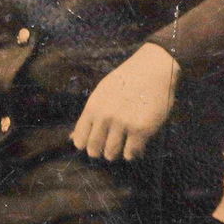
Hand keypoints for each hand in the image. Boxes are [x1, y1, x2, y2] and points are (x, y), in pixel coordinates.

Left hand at [72, 43, 180, 161]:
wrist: (152, 69)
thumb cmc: (126, 82)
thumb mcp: (102, 94)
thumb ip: (89, 117)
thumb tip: (71, 139)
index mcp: (93, 107)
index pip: (80, 140)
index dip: (86, 145)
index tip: (95, 144)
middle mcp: (105, 117)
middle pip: (94, 150)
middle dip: (101, 152)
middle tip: (110, 146)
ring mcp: (123, 123)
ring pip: (112, 154)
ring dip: (117, 153)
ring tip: (123, 143)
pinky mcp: (141, 129)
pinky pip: (131, 153)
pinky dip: (133, 153)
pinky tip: (136, 144)